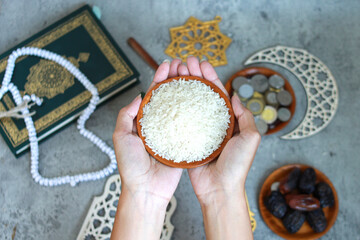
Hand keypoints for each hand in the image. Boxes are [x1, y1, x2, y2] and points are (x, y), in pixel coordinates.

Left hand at [111, 59, 183, 239]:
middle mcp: (160, 124)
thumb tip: (139, 96)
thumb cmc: (131, 166)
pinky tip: (202, 98)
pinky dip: (196, 111)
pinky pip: (191, 124)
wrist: (146, 189)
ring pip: (181, 107)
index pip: (153, 94)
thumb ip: (126, 115)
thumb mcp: (121, 137)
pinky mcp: (184, 142)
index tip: (168, 65)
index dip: (160, 78)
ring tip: (194, 75)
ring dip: (187, 90)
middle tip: (184, 65)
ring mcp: (173, 132)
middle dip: (176, 79)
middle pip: (169, 96)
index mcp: (145, 121)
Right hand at [185, 56, 260, 239]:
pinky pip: (180, 121)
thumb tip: (237, 97)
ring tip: (174, 72)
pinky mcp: (186, 140)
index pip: (218, 93)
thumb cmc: (236, 166)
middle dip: (194, 77)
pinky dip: (174, 108)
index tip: (201, 63)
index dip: (209, 77)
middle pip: (201, 95)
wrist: (219, 189)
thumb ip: (245, 117)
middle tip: (184, 62)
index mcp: (228, 121)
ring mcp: (198, 131)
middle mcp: (212, 123)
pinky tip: (167, 96)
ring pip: (189, 105)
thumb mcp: (250, 138)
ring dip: (182, 87)